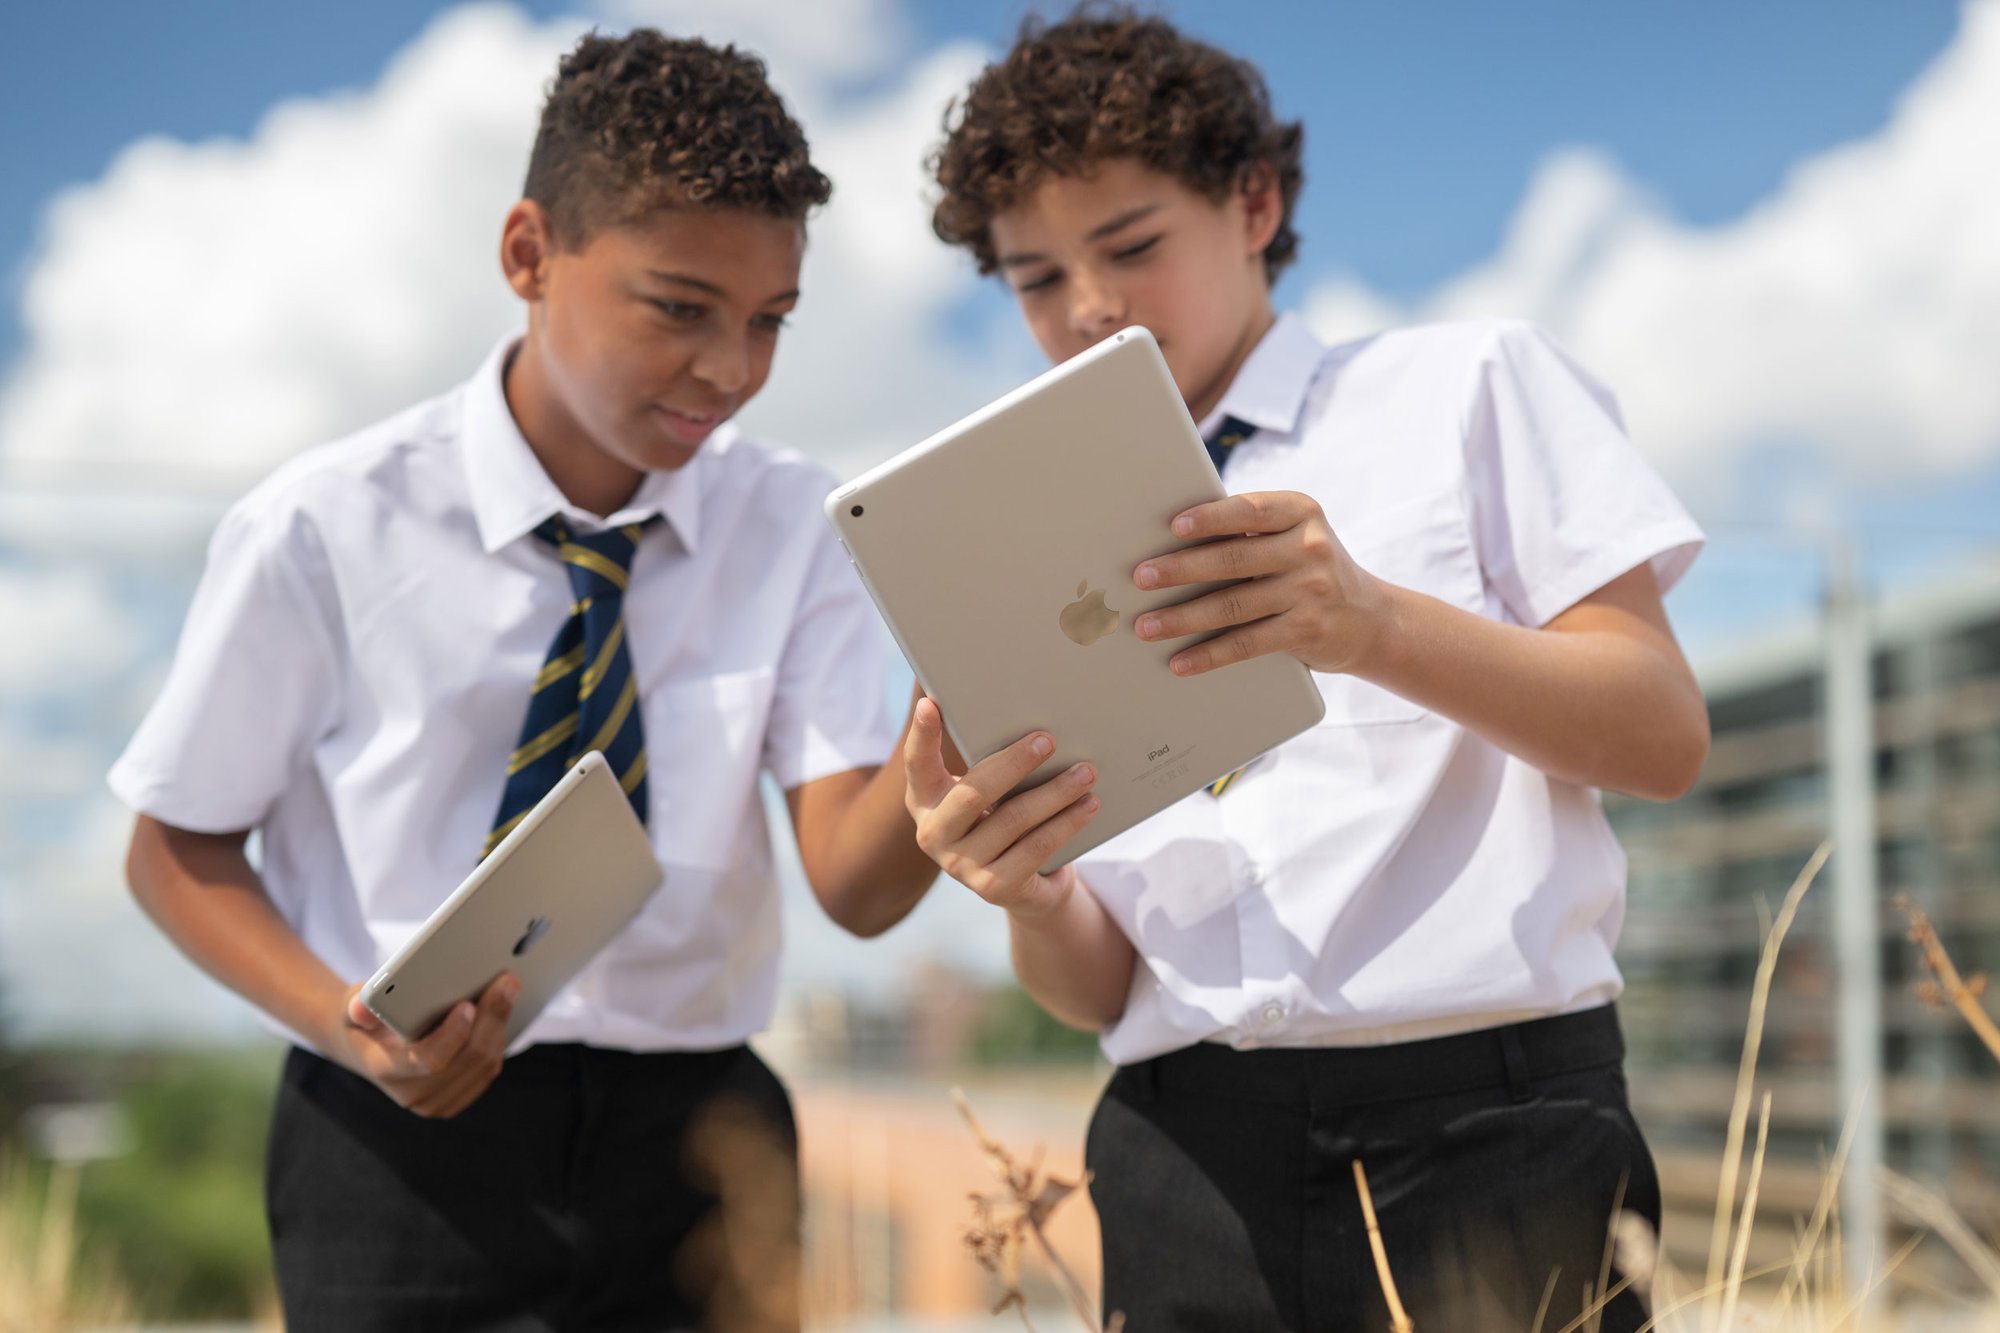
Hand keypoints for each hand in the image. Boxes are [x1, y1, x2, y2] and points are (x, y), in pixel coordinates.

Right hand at [326, 972, 519, 1117]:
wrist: (370, 1050)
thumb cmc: (367, 1021)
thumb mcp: (354, 1005)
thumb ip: (360, 1004)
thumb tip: (361, 1007)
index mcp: (387, 1071)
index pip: (428, 1060)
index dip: (452, 1034)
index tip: (468, 1005)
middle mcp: (413, 1094)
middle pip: (468, 1060)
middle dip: (492, 1018)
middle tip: (507, 982)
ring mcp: (437, 1102)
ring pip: (485, 1065)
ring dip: (500, 1026)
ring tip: (508, 990)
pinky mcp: (457, 1099)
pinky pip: (488, 1070)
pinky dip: (498, 1038)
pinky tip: (501, 1011)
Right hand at [903, 697, 1097, 918]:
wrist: (1024, 885)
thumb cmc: (1004, 819)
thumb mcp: (988, 792)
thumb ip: (990, 762)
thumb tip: (1027, 721)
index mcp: (925, 800)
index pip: (918, 764)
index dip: (922, 735)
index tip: (930, 704)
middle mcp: (933, 834)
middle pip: (973, 793)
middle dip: (1014, 763)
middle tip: (1048, 740)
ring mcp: (960, 866)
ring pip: (1014, 819)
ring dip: (1056, 792)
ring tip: (1085, 772)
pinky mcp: (992, 888)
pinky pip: (1037, 848)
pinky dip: (1067, 823)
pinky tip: (1088, 805)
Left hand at [1130, 490, 1385, 675]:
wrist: (1369, 619)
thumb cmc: (1307, 569)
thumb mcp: (1293, 537)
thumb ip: (1248, 533)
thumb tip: (1170, 545)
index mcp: (1300, 512)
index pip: (1250, 510)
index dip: (1211, 517)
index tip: (1173, 526)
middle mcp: (1309, 548)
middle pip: (1233, 559)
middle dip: (1181, 569)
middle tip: (1141, 577)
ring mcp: (1311, 591)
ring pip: (1234, 606)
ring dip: (1183, 618)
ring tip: (1147, 625)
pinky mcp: (1307, 631)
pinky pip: (1247, 644)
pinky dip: (1209, 655)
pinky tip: (1180, 661)